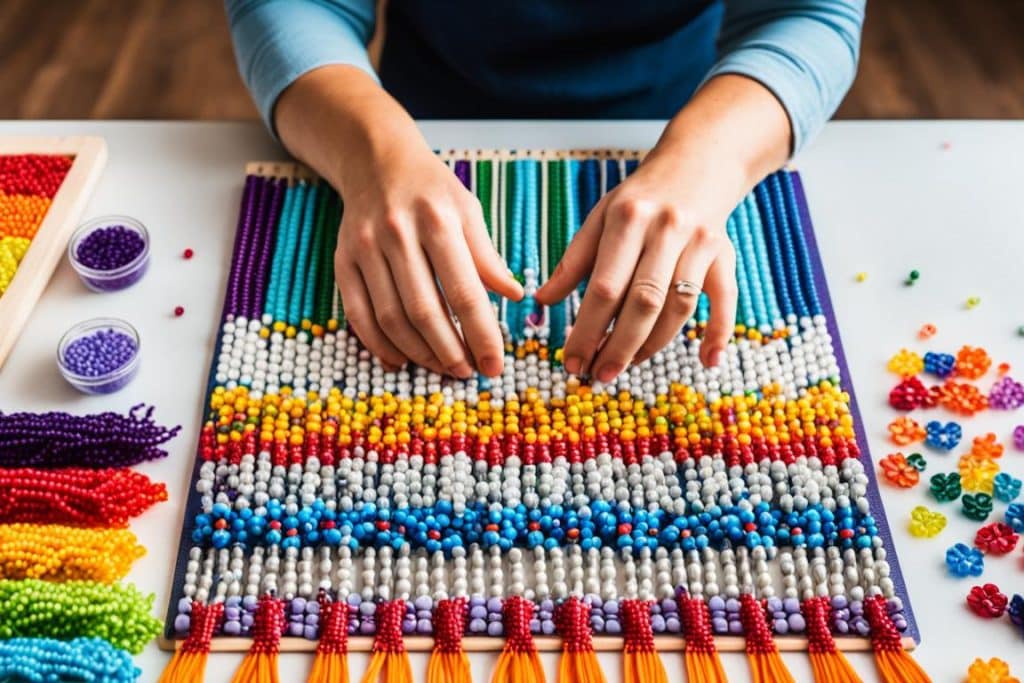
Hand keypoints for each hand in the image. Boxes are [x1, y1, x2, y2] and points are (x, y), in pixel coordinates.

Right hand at [334, 145, 522, 377]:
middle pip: (424, 310)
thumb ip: (487, 256)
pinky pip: (358, 314)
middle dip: (449, 351)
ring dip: (418, 353)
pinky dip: (378, 344)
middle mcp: (398, 233)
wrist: (376, 161)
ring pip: (390, 317)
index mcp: (438, 220)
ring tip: (441, 367)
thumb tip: (514, 296)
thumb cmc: (432, 190)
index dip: (481, 334)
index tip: (494, 365)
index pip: (464, 291)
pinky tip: (400, 359)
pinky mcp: (342, 260)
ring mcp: (365, 248)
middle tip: (467, 372)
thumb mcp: (468, 210)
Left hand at [535, 157, 736, 381]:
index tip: (571, 360)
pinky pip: (725, 299)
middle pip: (643, 302)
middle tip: (598, 375)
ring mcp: (700, 242)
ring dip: (653, 345)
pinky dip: (719, 332)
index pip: (605, 287)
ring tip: (626, 366)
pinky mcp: (725, 254)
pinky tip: (708, 362)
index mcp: (628, 219)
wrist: (698, 163)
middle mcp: (667, 229)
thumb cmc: (640, 199)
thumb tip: (542, 301)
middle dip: (618, 346)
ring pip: (679, 306)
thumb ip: (573, 261)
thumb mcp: (600, 218)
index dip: (587, 329)